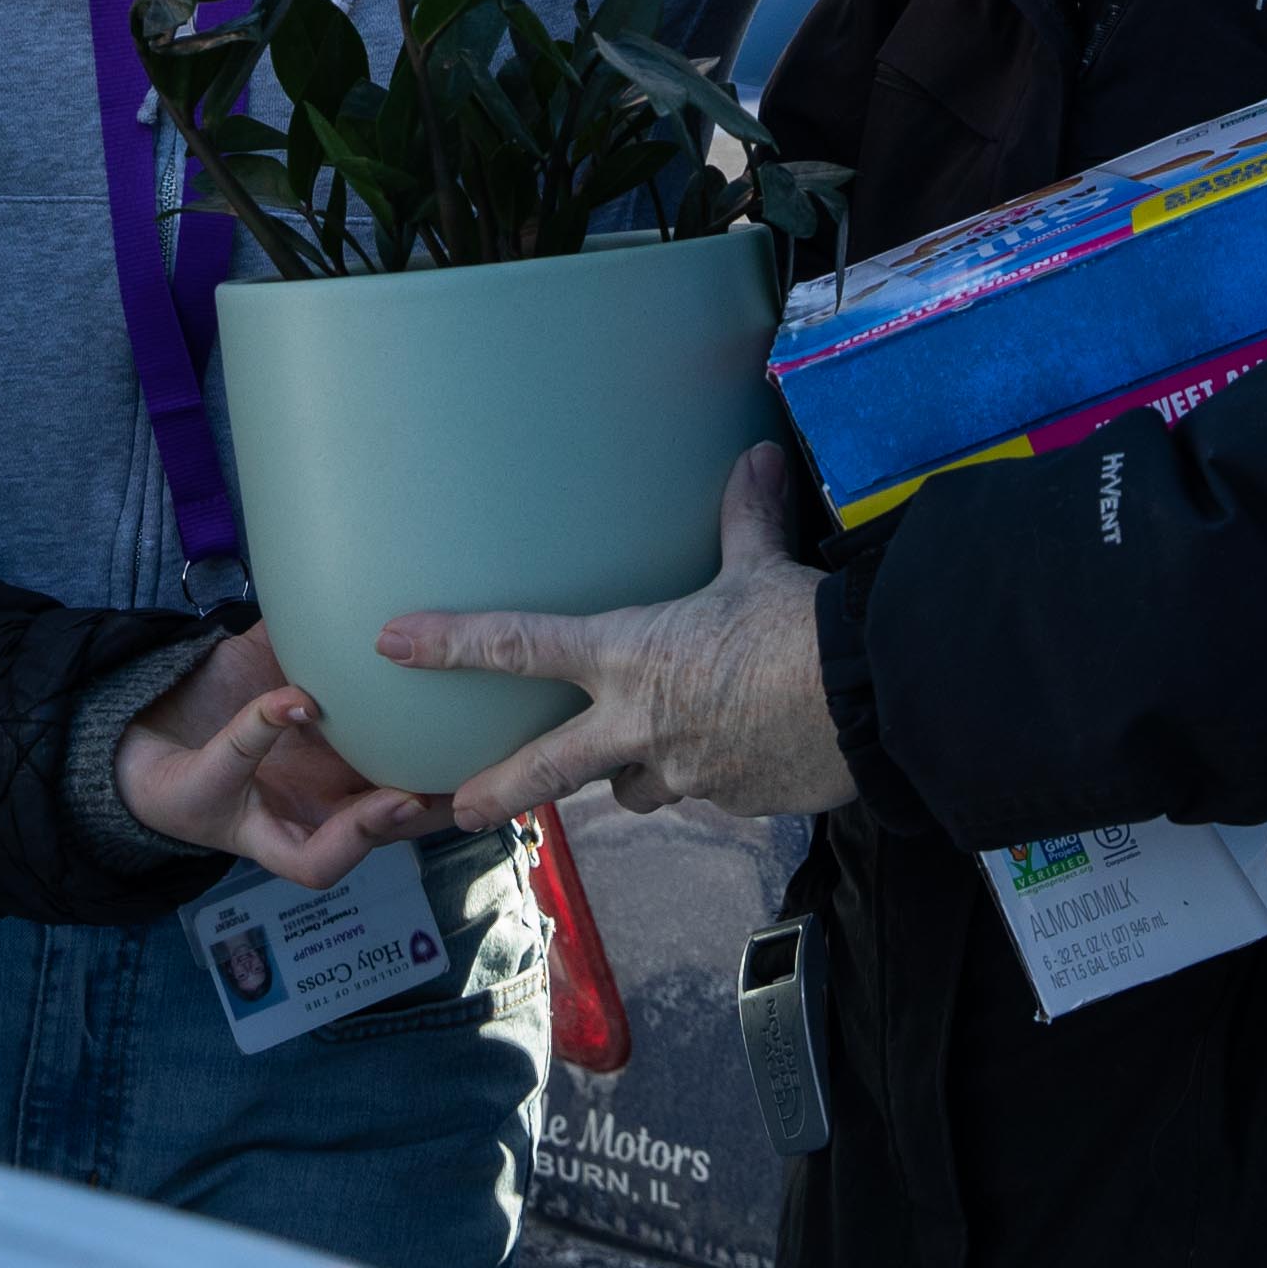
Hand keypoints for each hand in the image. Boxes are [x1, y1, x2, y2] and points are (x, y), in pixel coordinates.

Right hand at [113, 629, 434, 889]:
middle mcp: (316, 808)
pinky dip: (399, 712)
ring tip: (469, 731)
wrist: (157, 742)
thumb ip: (246, 739)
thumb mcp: (201, 774)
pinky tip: (433, 685)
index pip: (326, 859)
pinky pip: (370, 728)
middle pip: (382, 824)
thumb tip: (298, 698)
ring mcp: (327, 773)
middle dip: (426, 806)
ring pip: (388, 777)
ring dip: (428, 762)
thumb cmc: (176, 781)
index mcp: (282, 836)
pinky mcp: (327, 731)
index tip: (398, 801)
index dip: (366, 835)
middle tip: (465, 771)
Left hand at [381, 451, 850, 828]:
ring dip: (634, 774)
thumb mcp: (764, 567)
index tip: (395, 643)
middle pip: (546, 768)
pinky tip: (746, 751)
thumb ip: (745, 520)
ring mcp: (685, 772)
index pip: (520, 646)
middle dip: (497, 789)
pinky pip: (710, 792)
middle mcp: (641, 724)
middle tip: (458, 808)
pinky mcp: (734, 802)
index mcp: (630, 655)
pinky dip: (715, 773)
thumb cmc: (807, 628)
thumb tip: (755, 459)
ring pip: (634, 787)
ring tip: (656, 754)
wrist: (871, 701)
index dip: (451, 644)